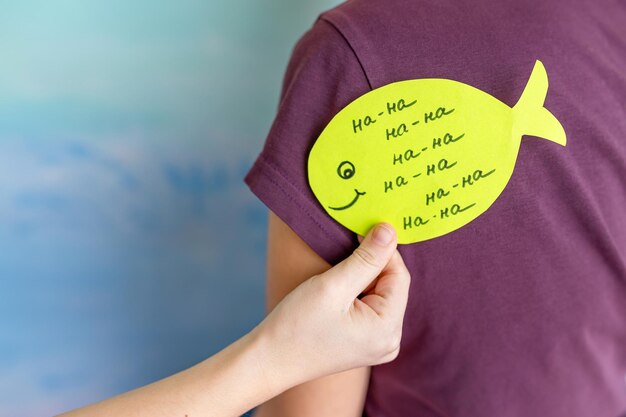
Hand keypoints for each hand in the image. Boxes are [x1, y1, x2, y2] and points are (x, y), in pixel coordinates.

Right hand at [253, 223, 410, 393]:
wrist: (269, 360)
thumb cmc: (297, 325)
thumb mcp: (333, 286)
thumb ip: (366, 258)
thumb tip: (390, 230)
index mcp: (387, 329)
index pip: (399, 275)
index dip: (382, 250)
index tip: (359, 232)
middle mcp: (390, 341)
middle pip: (392, 286)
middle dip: (371, 266)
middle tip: (343, 254)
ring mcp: (379, 345)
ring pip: (381, 294)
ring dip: (362, 278)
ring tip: (335, 280)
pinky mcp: (366, 344)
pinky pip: (372, 307)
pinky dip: (358, 292)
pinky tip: (336, 294)